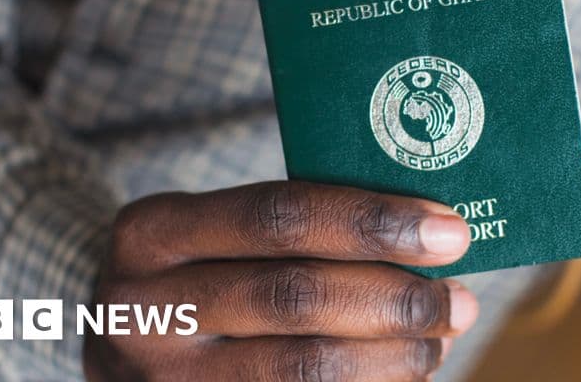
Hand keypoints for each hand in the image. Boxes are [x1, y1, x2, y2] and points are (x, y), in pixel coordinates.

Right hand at [84, 181, 476, 380]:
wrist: (121, 344)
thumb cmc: (197, 273)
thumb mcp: (216, 233)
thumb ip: (295, 229)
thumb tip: (424, 236)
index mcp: (153, 231)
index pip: (278, 215)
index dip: (371, 222)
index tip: (448, 229)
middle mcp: (142, 307)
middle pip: (294, 296)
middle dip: (394, 298)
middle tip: (459, 299)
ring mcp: (160, 380)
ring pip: (299, 368)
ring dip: (390, 357)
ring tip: (439, 340)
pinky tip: (402, 376)